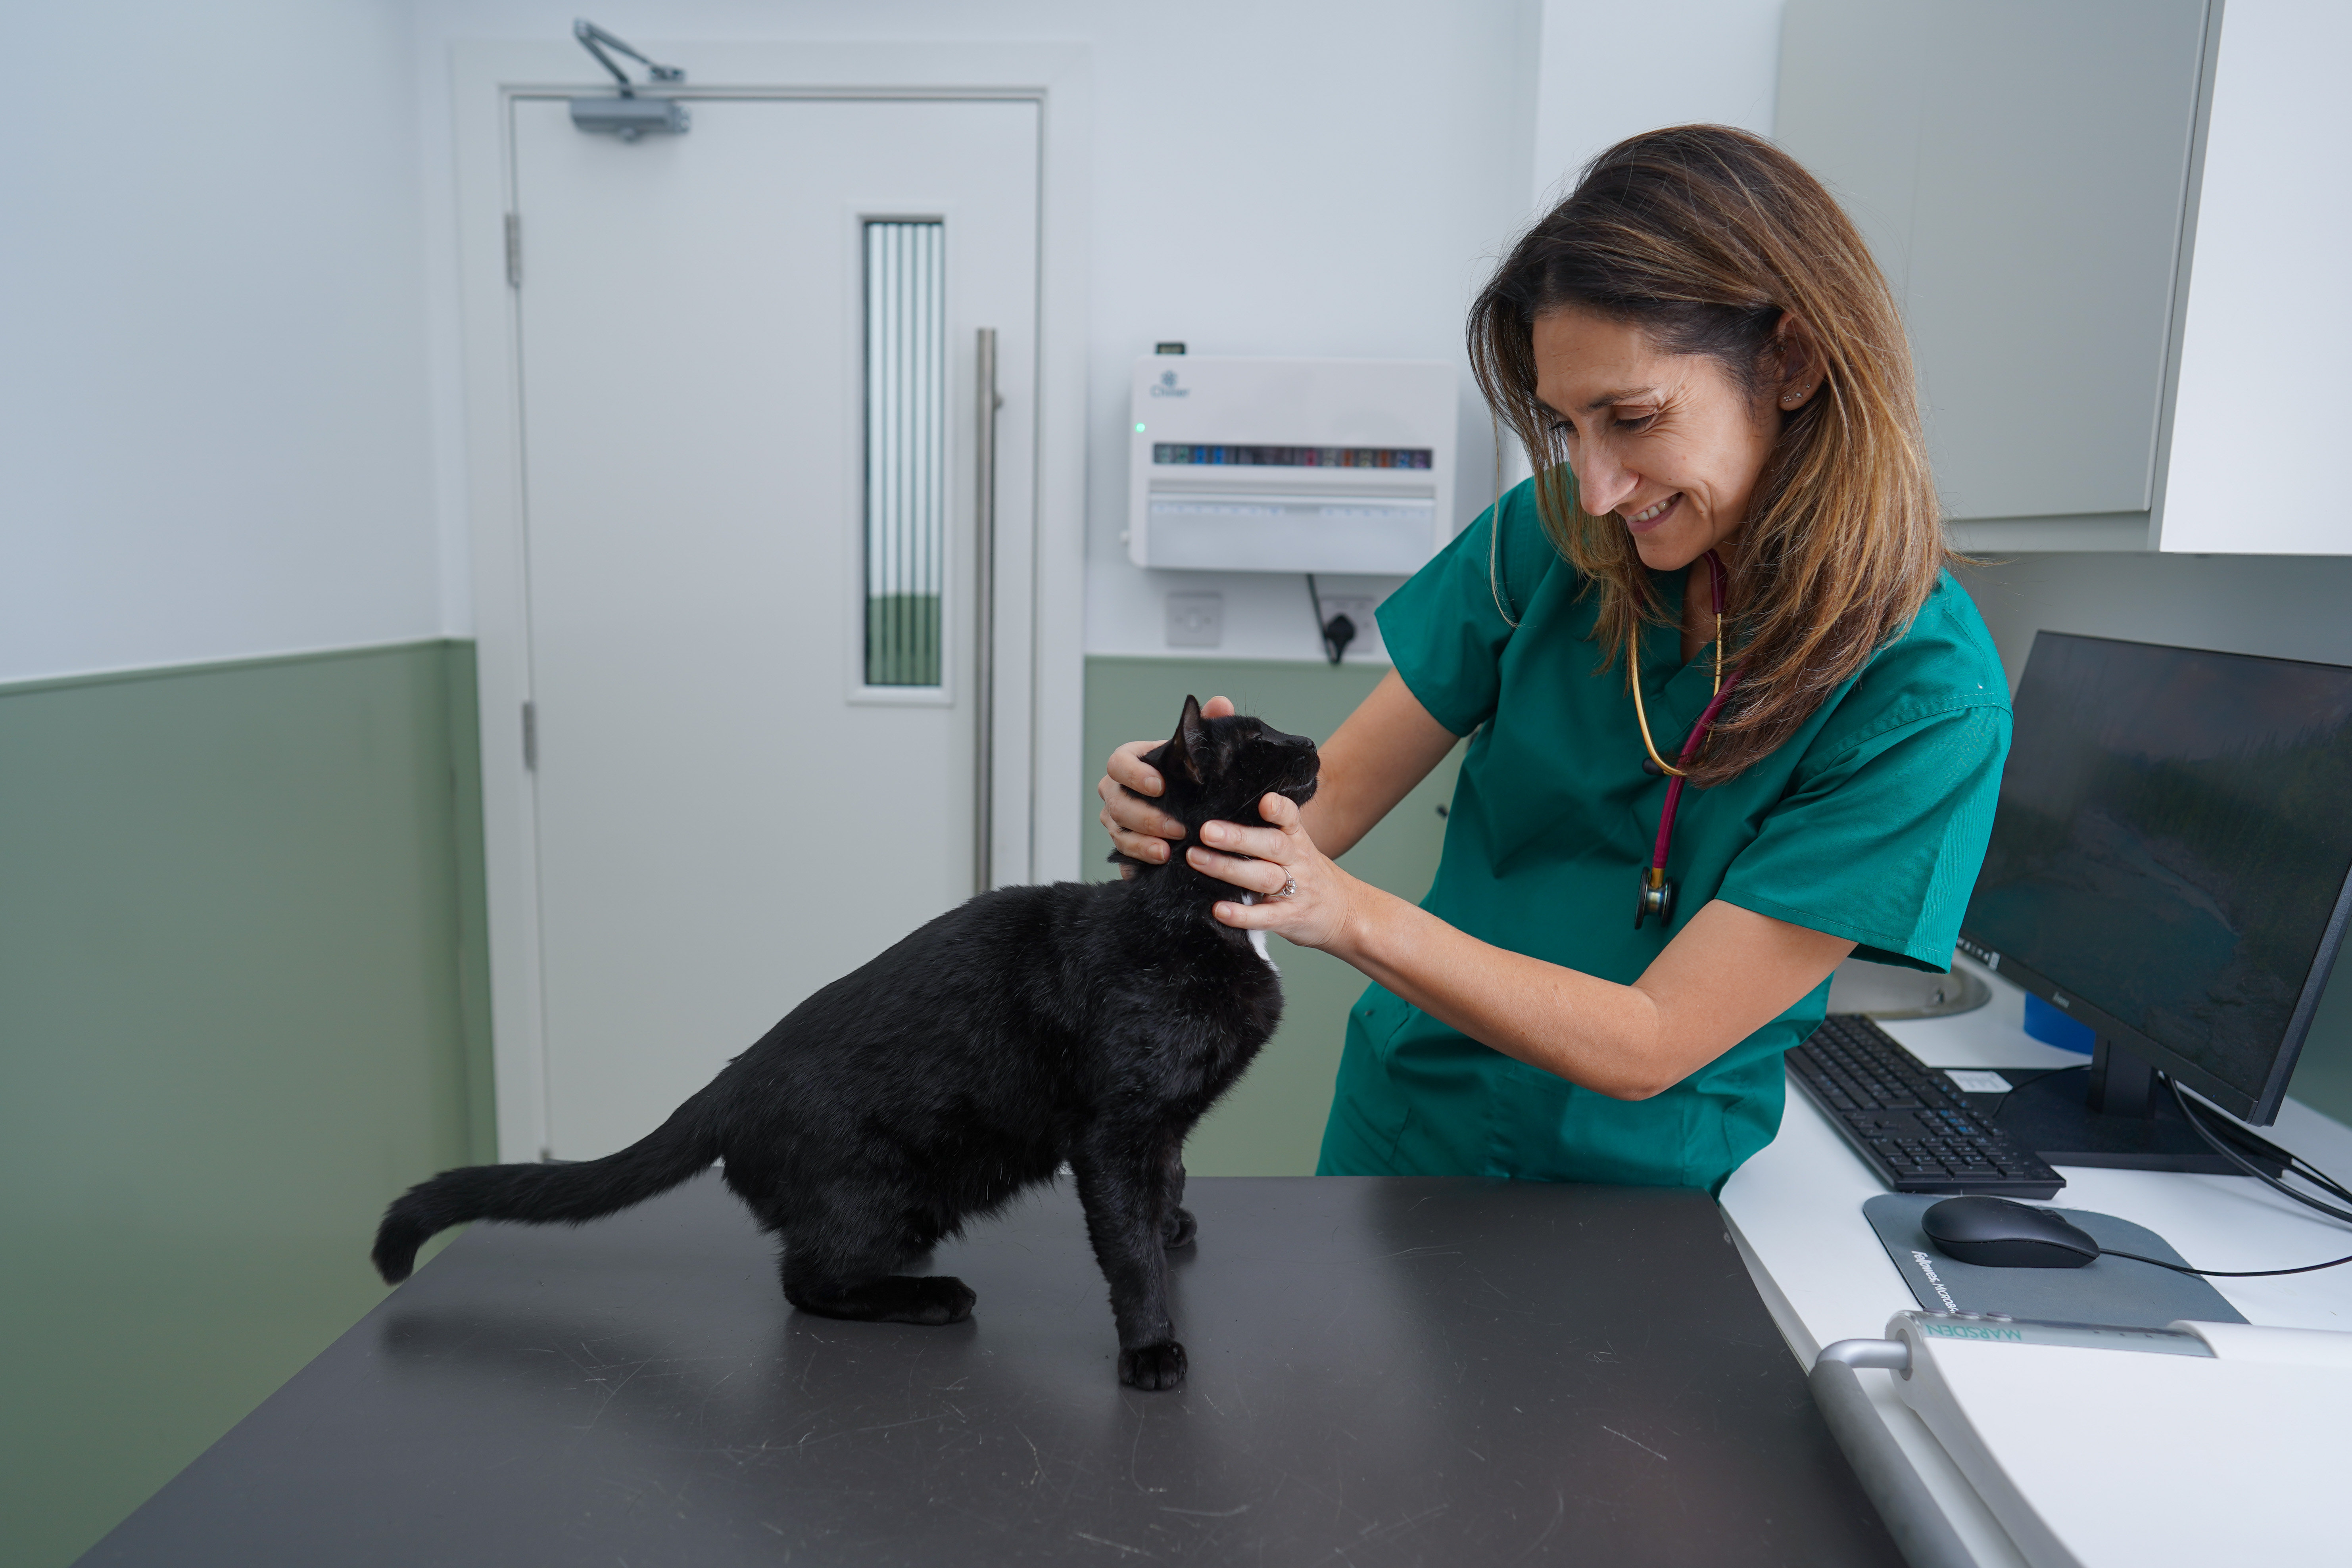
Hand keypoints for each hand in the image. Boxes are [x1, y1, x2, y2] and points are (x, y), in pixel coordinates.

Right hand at [1097, 694, 1235, 869]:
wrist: (1189, 803)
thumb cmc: (1189, 772)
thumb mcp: (1200, 749)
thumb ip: (1209, 724)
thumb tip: (1221, 703)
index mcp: (1129, 762)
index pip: (1118, 763)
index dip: (1134, 775)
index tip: (1160, 786)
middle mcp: (1115, 790)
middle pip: (1116, 803)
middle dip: (1145, 817)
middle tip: (1176, 828)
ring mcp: (1115, 819)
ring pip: (1118, 832)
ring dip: (1141, 844)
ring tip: (1167, 853)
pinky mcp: (1123, 843)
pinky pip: (1123, 854)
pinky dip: (1138, 862)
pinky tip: (1157, 869)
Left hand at [1186, 791, 1365, 952]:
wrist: (1348, 915)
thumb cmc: (1312, 878)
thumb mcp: (1299, 849)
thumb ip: (1267, 836)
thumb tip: (1218, 819)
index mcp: (1297, 841)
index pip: (1290, 818)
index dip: (1279, 809)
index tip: (1264, 801)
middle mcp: (1297, 862)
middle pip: (1271, 845)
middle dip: (1238, 837)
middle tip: (1207, 831)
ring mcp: (1296, 891)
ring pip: (1263, 877)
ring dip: (1228, 869)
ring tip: (1196, 859)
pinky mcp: (1290, 918)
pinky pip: (1265, 916)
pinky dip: (1241, 914)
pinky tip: (1219, 910)